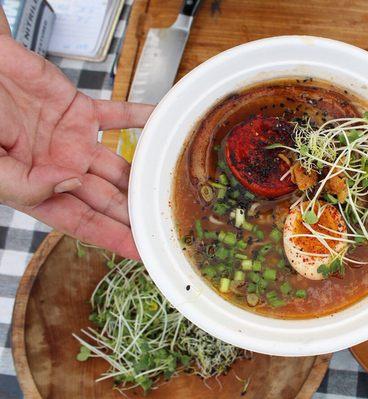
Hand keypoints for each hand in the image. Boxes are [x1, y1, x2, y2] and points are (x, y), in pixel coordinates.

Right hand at [0, 13, 152, 258]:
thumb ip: (26, 184)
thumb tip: (70, 185)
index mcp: (38, 189)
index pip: (84, 222)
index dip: (114, 238)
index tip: (144, 252)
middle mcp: (61, 169)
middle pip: (110, 198)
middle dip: (138, 214)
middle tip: (171, 223)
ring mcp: (73, 140)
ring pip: (120, 163)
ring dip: (146, 175)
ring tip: (175, 185)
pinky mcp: (79, 109)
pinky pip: (120, 115)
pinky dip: (144, 118)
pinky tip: (165, 125)